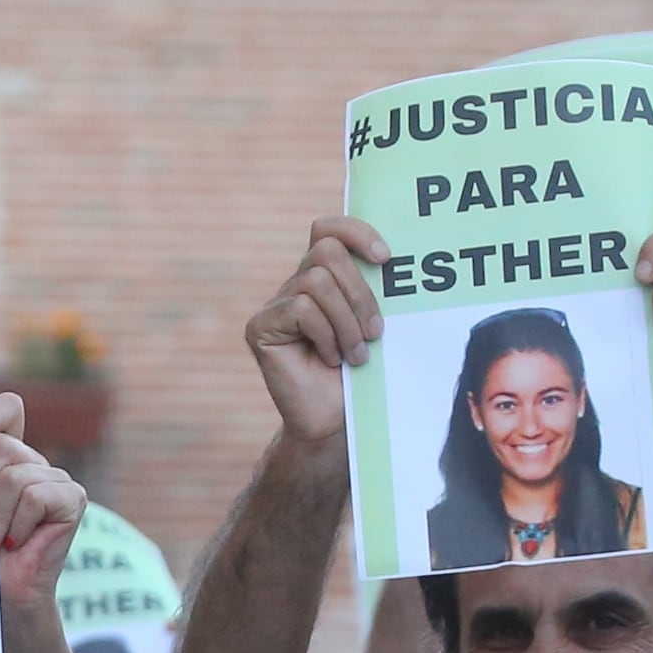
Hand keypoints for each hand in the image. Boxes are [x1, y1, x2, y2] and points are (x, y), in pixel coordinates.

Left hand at [0, 398, 90, 602]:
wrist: (4, 595)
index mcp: (8, 456)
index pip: (8, 408)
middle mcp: (35, 461)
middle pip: (2, 447)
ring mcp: (57, 478)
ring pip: (15, 477)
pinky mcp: (73, 498)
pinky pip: (35, 497)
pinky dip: (17, 525)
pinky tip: (15, 543)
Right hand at [245, 220, 384, 447]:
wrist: (335, 423)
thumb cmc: (361, 376)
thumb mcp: (375, 324)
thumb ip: (374, 290)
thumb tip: (393, 258)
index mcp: (324, 277)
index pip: (328, 229)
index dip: (355, 231)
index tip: (385, 259)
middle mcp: (296, 284)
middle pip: (326, 251)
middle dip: (360, 291)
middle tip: (376, 332)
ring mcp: (275, 305)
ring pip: (316, 281)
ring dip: (346, 321)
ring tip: (356, 355)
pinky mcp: (260, 327)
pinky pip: (300, 308)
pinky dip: (325, 335)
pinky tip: (329, 359)